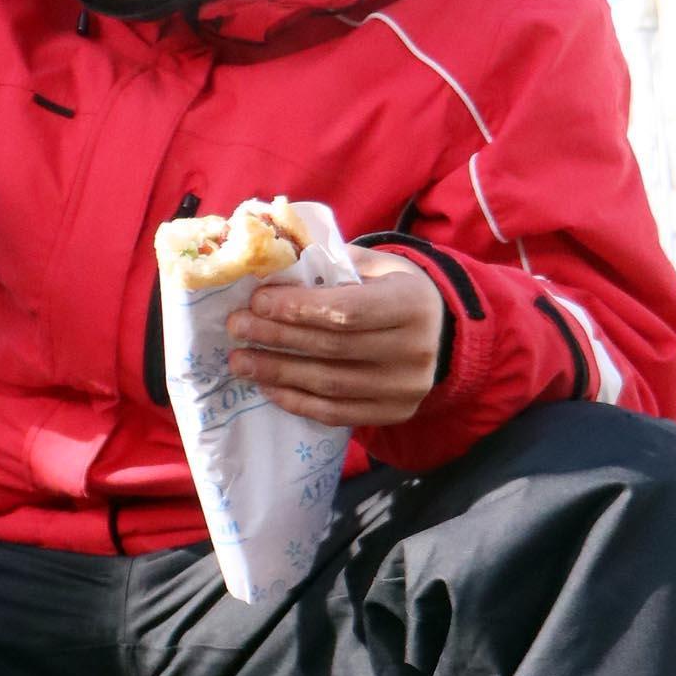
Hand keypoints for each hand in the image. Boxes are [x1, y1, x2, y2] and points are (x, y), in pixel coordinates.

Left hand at [225, 248, 445, 426]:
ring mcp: (405, 388)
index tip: (257, 300)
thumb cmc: (393, 291)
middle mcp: (414, 349)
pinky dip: (296, 401)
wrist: (438, 334)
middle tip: (237, 327)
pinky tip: (267, 386)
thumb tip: (272, 263)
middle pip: (331, 347)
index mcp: (411, 302)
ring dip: (277, 372)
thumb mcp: (376, 266)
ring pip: (328, 383)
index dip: (297, 307)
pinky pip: (334, 413)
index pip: (345, 310)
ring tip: (240, 360)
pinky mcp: (393, 414)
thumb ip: (331, 262)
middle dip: (276, 336)